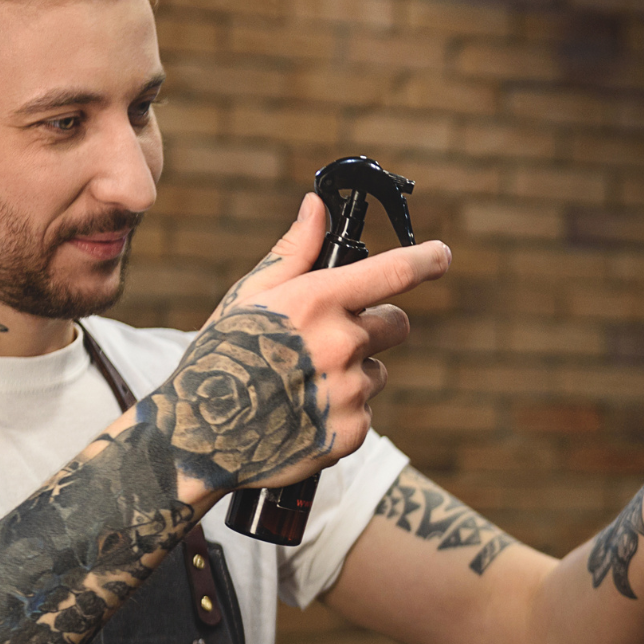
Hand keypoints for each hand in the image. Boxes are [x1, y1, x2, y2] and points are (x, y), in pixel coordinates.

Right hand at [159, 195, 450, 495]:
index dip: (426, 261)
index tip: (442, 256)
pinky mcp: (353, 431)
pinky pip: (364, 412)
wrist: (201, 437)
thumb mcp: (249, 297)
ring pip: (377, 371)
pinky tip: (305, 414)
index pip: (393, 273)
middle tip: (334, 339)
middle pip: (396, 324)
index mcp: (319, 301)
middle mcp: (342, 344)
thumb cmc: (221, 357)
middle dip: (376, 326)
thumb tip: (317, 206)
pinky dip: (341, 412)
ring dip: (353, 373)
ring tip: (304, 385)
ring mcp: (351, 391)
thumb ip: (294, 252)